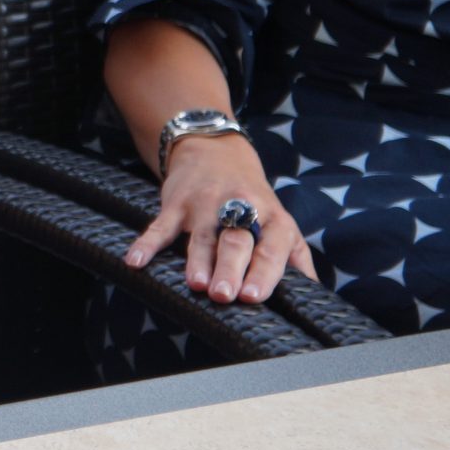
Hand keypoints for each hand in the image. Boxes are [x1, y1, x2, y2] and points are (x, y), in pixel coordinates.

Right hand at [127, 132, 313, 304]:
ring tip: (196, 284)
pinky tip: (135, 262)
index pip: (271, 249)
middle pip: (235, 242)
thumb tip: (314, 298)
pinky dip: (146, 244)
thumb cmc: (252, 200)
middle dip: (229, 269)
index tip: (254, 296)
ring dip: (197, 260)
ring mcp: (205, 205)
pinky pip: (160, 226)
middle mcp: (240, 210)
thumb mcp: (280, 223)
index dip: (263, 272)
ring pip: (201, 237)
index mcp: (272, 220)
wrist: (215, 151)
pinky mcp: (176, 203)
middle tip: (223, 295)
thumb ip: (297, 259)